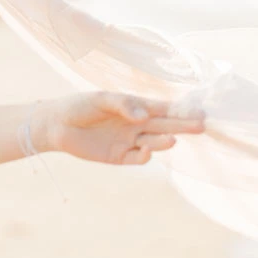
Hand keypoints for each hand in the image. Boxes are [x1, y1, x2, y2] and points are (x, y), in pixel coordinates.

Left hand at [50, 90, 206, 166]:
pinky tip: (147, 149)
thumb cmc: (79, 106)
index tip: (199, 111)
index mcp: (134, 107)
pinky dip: (145, 155)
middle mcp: (136, 124)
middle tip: (201, 125)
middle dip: (182, 125)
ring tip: (174, 138)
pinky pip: (137, 158)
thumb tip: (143, 115)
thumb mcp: (101, 100)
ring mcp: (128, 141)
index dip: (180, 110)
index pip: (162, 108)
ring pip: (154, 142)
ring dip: (164, 141)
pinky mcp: (119, 157)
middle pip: (164, 125)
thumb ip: (123, 105)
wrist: (56, 125)